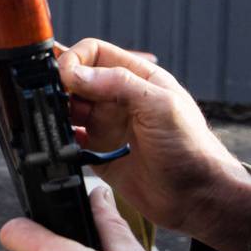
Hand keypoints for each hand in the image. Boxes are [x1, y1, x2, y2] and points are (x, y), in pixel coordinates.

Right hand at [58, 38, 250, 250]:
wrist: (198, 197)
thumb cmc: (193, 149)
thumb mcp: (161, 106)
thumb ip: (119, 83)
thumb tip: (75, 73)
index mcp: (137, 78)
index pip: (94, 52)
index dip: (74, 60)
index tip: (64, 77)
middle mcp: (118, 99)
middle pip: (75, 78)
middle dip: (60, 85)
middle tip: (52, 98)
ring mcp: (107, 125)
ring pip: (67, 107)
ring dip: (57, 111)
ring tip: (56, 121)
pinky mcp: (98, 152)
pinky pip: (69, 139)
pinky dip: (59, 138)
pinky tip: (62, 142)